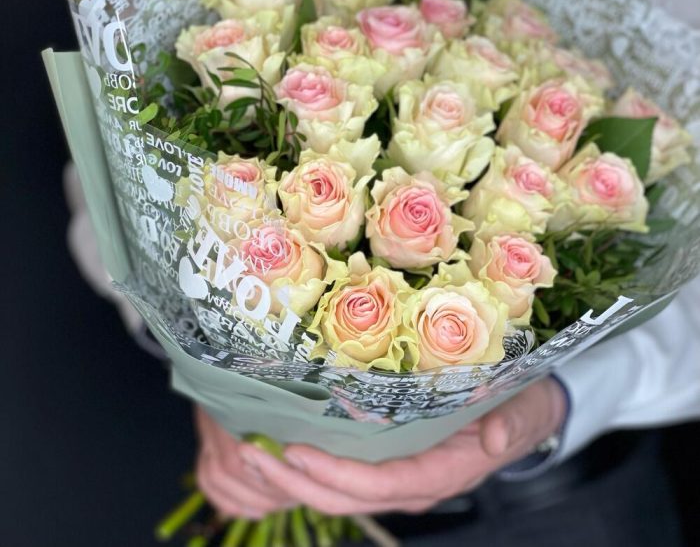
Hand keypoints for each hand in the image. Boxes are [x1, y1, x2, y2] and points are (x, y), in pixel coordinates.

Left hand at [197, 377, 566, 516]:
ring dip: (293, 477)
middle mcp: (415, 482)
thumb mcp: (525, 411)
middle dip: (296, 481)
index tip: (294, 451)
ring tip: (251, 453)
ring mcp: (400, 475)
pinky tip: (280, 444)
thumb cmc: (523, 408)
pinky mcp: (391, 461)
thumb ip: (513, 424)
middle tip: (250, 454)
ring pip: (339, 491)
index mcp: (443, 471)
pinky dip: (310, 465)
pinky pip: (345, 474)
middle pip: (347, 495)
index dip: (337, 473)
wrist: (527, 413)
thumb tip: (493, 438)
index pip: (382, 483)